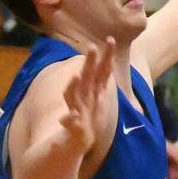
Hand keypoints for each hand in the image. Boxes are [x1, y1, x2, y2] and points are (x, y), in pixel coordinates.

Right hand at [59, 38, 114, 157]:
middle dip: (89, 63)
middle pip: (87, 77)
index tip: (111, 40)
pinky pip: (69, 122)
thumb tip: (109, 63)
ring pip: (73, 96)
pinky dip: (68, 119)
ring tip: (76, 76)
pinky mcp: (72, 125)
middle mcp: (83, 96)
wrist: (75, 139)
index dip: (107, 56)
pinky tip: (66, 118)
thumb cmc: (88, 116)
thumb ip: (102, 80)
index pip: (102, 71)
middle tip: (91, 48)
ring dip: (73, 86)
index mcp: (93, 90)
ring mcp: (76, 109)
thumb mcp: (98, 97)